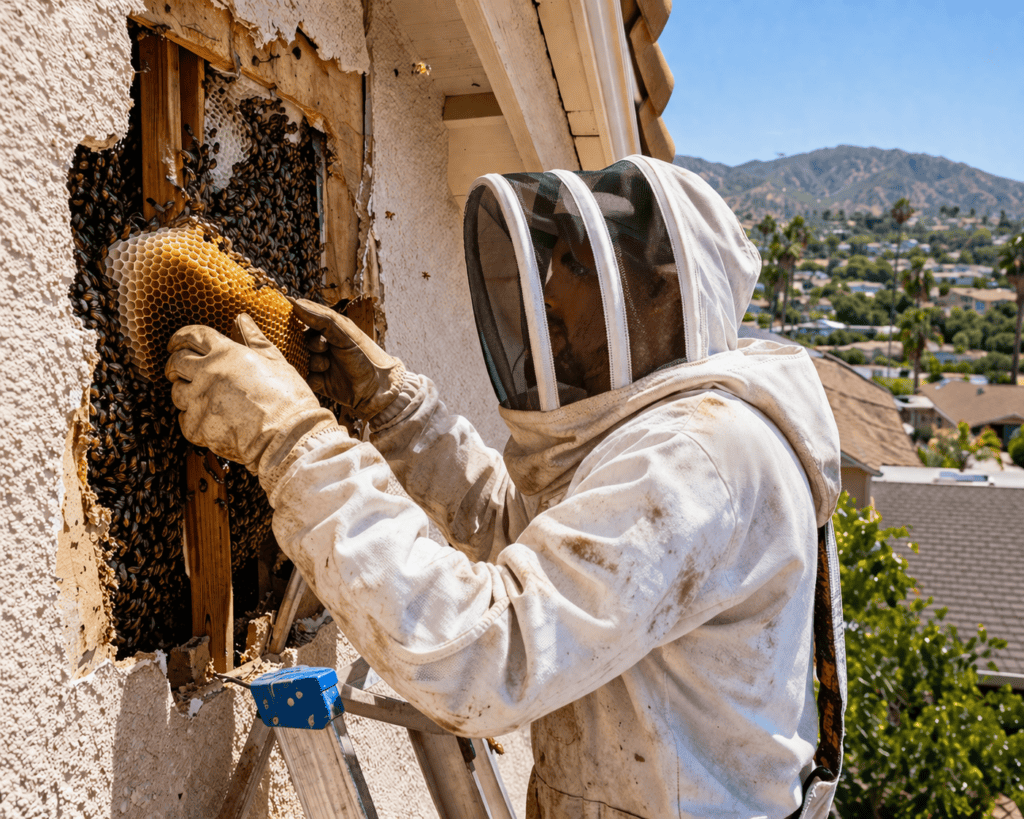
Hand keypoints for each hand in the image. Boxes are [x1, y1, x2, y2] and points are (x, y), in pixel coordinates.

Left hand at [166, 314, 336, 474]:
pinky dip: (193, 419)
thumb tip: (242, 319)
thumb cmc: (289, 400)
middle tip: (178, 370)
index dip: (180, 337)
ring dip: (185, 392)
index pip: (193, 335)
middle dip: (174, 364)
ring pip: (177, 392)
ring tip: (201, 397)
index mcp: (227, 353)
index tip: (175, 343)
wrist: (288, 437)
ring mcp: (200, 401)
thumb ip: (255, 339)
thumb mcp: (276, 362)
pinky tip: (209, 420)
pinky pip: (184, 420)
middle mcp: (208, 373)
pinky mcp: (198, 428)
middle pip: (176, 362)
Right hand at [290, 298, 404, 420]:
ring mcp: (319, 364)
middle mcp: (322, 346)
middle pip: (301, 341)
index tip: (310, 328)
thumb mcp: (344, 333)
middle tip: (324, 349)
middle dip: (311, 345)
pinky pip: (304, 378)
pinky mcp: (317, 382)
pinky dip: (311, 378)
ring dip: (312, 362)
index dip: (304, 325)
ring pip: (301, 360)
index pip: (305, 321)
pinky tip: (323, 379)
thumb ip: (321, 318)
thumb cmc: (364, 355)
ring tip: (326, 366)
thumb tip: (294, 302)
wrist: (375, 388)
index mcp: (328, 330)